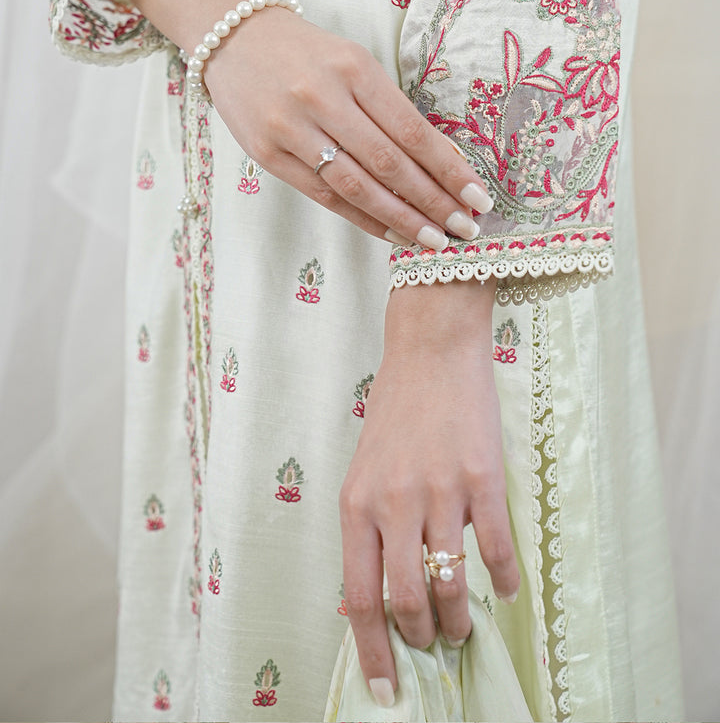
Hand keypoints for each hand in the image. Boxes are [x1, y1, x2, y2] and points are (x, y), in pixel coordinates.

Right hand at [205, 2, 491, 248]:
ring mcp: (291, 129)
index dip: (449, 169)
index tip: (478, 197)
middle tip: (465, 229)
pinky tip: (391, 231)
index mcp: (355, 69)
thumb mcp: (354, 62)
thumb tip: (441, 161)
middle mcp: (323, 98)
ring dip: (400, 218)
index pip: (412, 130)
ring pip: (356, 186)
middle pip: (388, 163)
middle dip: (433, 201)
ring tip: (433, 239)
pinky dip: (362, 217)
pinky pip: (323, 195)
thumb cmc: (308, 53)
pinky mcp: (267, 154)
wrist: (235, 38)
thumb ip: (390, 108)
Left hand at [339, 281, 519, 705]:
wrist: (431, 352)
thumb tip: (385, 588)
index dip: (373, 651)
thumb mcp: (365, 469)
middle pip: (408, 601)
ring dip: (459, 619)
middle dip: (422, 639)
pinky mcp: (482, 479)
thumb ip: (372, 525)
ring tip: (463, 627)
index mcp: (357, 505)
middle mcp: (394, 504)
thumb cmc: (396, 410)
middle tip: (434, 646)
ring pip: (452, 585)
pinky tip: (504, 589)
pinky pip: (495, 549)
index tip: (386, 688)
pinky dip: (502, 580)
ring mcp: (439, 492)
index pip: (360, 597)